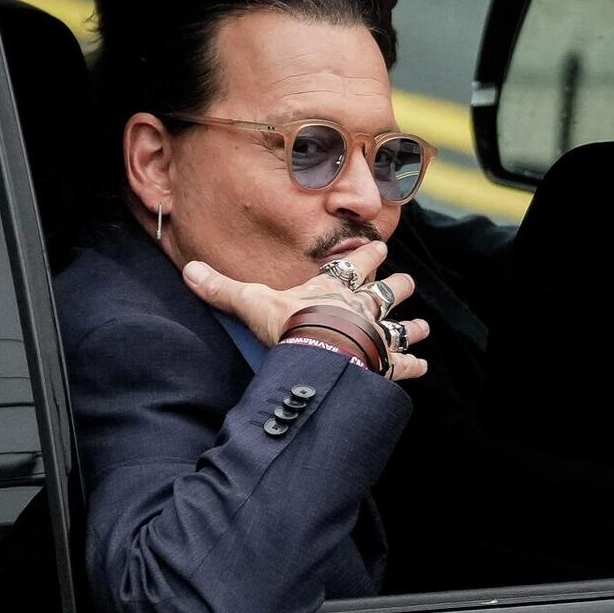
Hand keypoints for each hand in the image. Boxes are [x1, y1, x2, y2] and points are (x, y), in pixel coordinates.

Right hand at [183, 238, 429, 380]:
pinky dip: (412, 364)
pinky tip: (421, 365)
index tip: (380, 247)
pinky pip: (402, 364)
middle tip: (407, 282)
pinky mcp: (383, 363)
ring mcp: (375, 334)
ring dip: (412, 327)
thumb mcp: (252, 302)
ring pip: (401, 326)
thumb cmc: (289, 324)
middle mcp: (360, 307)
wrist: (317, 351)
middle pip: (387, 291)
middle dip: (398, 287)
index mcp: (334, 288)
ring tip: (424, 327)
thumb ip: (223, 289)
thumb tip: (189, 271)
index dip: (368, 256)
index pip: (355, 264)